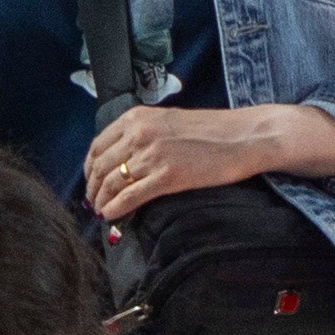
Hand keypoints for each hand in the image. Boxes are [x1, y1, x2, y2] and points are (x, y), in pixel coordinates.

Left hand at [77, 100, 290, 222]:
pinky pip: (130, 197)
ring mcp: (152, 155)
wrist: (243, 137)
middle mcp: (139, 133)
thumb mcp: (168, 121)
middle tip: (94, 202)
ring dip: (102, 201)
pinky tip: (111, 216)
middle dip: (93, 188)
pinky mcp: (167, 176)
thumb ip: (142, 133)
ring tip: (102, 212)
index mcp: (137, 117)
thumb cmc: (211, 130)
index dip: (90, 168)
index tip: (91, 181)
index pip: (98, 145)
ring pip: (112, 183)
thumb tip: (122, 158)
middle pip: (101, 166)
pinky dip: (115, 209)